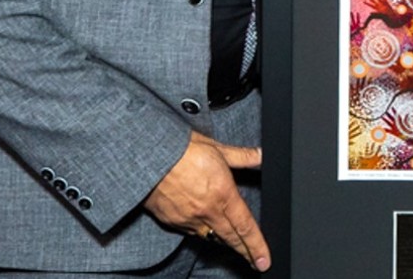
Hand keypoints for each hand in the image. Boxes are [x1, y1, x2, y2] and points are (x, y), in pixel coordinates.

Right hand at [143, 130, 269, 271]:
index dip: (257, 246)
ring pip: (211, 237)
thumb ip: (242, 156)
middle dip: (246, 252)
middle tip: (255, 263)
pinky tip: (205, 228)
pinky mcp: (172, 221)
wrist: (148, 157)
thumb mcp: (217, 148)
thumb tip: (261, 155)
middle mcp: (207, 211)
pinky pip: (191, 232)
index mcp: (223, 194)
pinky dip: (201, 231)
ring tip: (234, 245)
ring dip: (223, 242)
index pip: (246, 227)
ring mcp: (189, 219)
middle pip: (230, 239)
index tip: (264, 260)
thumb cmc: (181, 149)